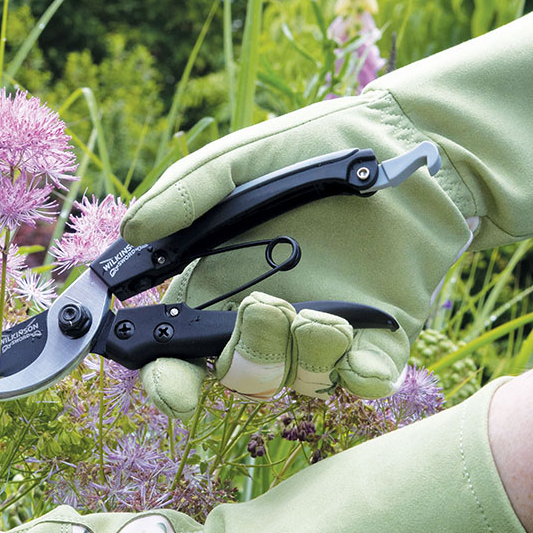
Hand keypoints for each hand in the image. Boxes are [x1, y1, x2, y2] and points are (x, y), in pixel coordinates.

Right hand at [124, 93, 472, 420]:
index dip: (173, 383)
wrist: (400, 142)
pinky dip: (361, 377)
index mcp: (222, 289)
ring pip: (301, 382)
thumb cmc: (312, 150)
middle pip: (241, 376)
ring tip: (325, 318)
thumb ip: (188, 194)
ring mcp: (324, 334)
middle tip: (266, 308)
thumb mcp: (241, 160)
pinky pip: (364, 381)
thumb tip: (133, 231)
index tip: (176, 391)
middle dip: (248, 355)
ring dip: (305, 356)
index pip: (184, 354)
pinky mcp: (380, 338)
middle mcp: (269, 322)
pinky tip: (363, 356)